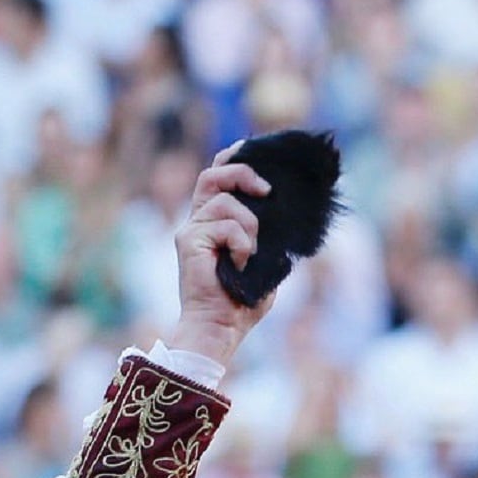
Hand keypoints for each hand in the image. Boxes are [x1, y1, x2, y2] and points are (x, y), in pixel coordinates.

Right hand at [163, 153, 277, 368]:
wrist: (219, 327)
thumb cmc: (241, 303)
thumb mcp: (265, 261)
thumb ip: (268, 236)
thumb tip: (287, 214)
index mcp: (212, 223)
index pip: (217, 177)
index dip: (233, 158)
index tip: (252, 150)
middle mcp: (198, 222)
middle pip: (213, 174)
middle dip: (242, 173)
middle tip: (266, 191)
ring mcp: (191, 230)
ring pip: (225, 200)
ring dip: (249, 224)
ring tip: (252, 252)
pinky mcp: (189, 240)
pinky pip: (226, 225)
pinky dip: (242, 243)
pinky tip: (241, 263)